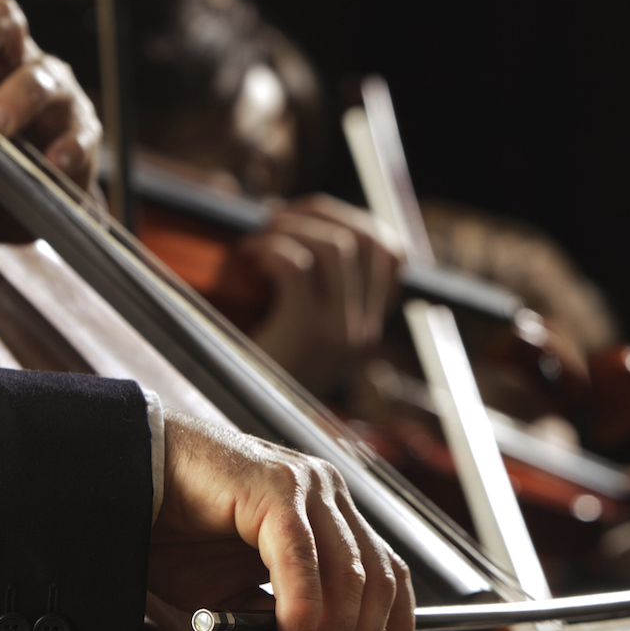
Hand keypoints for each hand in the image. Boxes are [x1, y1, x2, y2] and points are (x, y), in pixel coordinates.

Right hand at [147, 410, 413, 630]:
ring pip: (349, 577)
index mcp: (330, 514)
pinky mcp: (274, 487)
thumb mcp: (236, 587)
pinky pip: (302, 559)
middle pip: (376, 584)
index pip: (389, 578)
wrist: (124, 481)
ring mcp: (305, 486)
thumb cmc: (175, 527)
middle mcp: (326, 495)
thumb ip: (275, 615)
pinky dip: (303, 611)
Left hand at [242, 194, 401, 394]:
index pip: (392, 252)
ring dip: (290, 229)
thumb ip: (316, 286)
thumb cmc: (258, 366)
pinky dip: (271, 249)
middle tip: (276, 220)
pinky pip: (298, 265)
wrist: (238, 417)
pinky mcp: (307, 333)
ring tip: (259, 241)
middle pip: (364, 238)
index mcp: (367, 325)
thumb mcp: (302, 326)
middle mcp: (363, 329)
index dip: (352, 219)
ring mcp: (340, 332)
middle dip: (318, 213)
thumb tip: (306, 217)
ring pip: (335, 245)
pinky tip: (251, 259)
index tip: (310, 217)